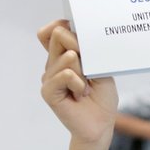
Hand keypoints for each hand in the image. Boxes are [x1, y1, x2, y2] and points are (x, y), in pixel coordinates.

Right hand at [37, 19, 117, 145]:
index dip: (63, 25)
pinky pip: (65, 74)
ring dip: (84, 73)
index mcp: (63, 55)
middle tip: (89, 71)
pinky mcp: (48, 91)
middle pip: (58, 35)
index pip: (53, 30)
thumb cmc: (102, 97)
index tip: (79, 35)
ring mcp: (48, 76)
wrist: (101, 124)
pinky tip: (81, 94)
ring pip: (66, 56)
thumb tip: (65, 33)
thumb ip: (84, 50)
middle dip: (81, 49)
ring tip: (86, 88)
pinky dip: (78, 83)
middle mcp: (54, 63)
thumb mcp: (100, 67)